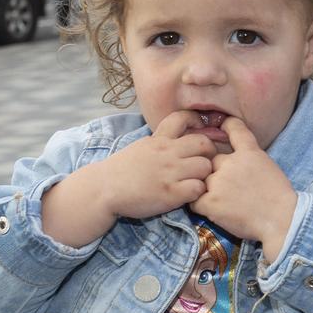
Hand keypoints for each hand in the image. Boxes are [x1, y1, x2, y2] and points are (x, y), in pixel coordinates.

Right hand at [42, 111, 215, 247]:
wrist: (102, 190)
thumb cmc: (122, 170)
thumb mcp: (142, 146)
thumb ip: (163, 140)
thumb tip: (182, 133)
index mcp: (159, 140)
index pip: (183, 118)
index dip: (197, 122)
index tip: (199, 131)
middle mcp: (166, 153)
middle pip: (205, 144)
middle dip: (209, 153)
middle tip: (203, 163)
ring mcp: (169, 173)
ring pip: (205, 167)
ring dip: (205, 175)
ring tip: (196, 181)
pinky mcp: (169, 193)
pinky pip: (198, 188)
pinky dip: (198, 192)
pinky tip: (189, 194)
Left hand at [191, 118, 296, 261]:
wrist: (281, 220)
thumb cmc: (279, 198)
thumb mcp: (269, 168)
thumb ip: (251, 160)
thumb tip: (238, 161)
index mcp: (250, 152)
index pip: (235, 129)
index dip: (227, 125)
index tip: (222, 124)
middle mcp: (231, 163)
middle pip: (213, 160)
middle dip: (216, 171)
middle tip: (228, 187)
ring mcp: (218, 182)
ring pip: (202, 180)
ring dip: (207, 189)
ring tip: (222, 202)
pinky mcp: (210, 202)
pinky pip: (194, 201)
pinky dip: (201, 206)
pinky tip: (214, 210)